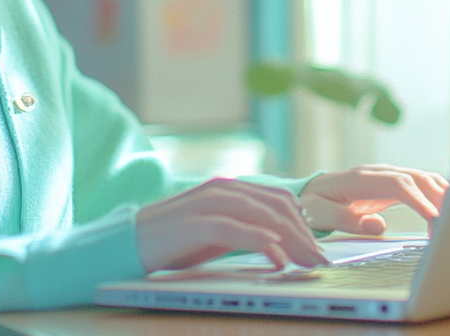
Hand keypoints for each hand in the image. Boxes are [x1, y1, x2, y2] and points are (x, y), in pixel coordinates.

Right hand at [136, 178, 329, 272]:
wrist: (129, 242)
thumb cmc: (175, 240)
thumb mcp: (218, 232)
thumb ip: (247, 228)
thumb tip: (285, 241)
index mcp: (231, 188)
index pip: (281, 199)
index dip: (306, 224)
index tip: (320, 249)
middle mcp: (223, 189)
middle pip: (278, 206)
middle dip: (304, 234)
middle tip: (319, 260)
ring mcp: (208, 203)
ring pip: (262, 215)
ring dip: (290, 239)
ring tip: (307, 261)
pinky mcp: (194, 223)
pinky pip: (235, 229)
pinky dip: (259, 241)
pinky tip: (276, 256)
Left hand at [299, 164, 449, 235]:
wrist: (311, 193)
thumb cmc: (313, 203)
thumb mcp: (319, 213)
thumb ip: (344, 220)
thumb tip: (378, 225)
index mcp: (360, 179)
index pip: (397, 183)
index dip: (418, 199)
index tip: (434, 218)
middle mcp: (378, 173)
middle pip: (416, 178)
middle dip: (437, 199)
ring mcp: (387, 176)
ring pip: (423, 179)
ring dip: (441, 197)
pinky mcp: (394, 185)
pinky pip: (421, 186)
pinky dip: (437, 197)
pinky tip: (447, 213)